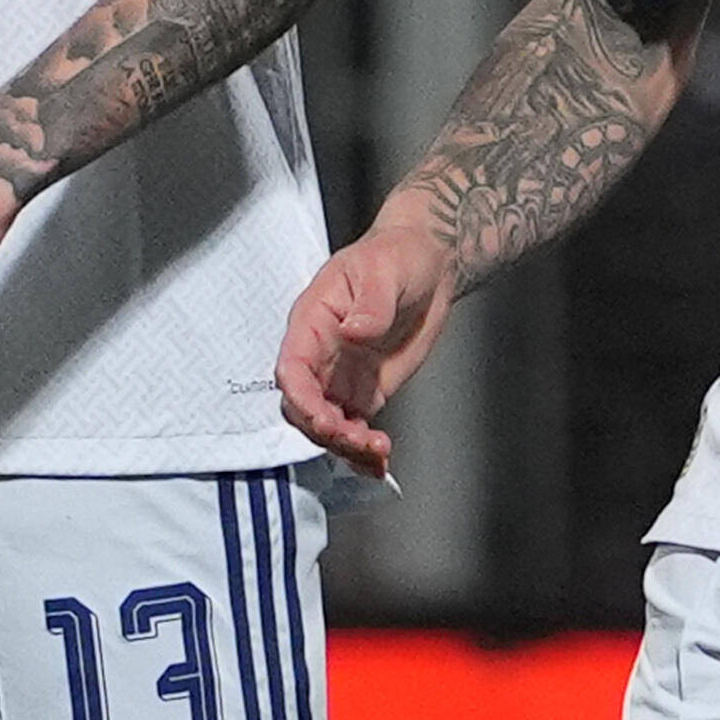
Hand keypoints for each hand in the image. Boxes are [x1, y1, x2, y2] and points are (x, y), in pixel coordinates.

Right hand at [275, 213, 467, 476]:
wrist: (427, 264)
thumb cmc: (396, 256)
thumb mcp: (383, 270)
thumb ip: (370, 305)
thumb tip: (354, 332)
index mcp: (312, 323)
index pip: (291, 369)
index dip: (301, 398)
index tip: (322, 418)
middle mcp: (320, 355)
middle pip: (304, 406)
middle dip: (324, 430)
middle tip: (357, 440)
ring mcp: (341, 377)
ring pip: (327, 425)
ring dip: (346, 446)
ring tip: (377, 452)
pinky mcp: (365, 392)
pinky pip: (355, 428)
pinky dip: (363, 450)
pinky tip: (380, 462)